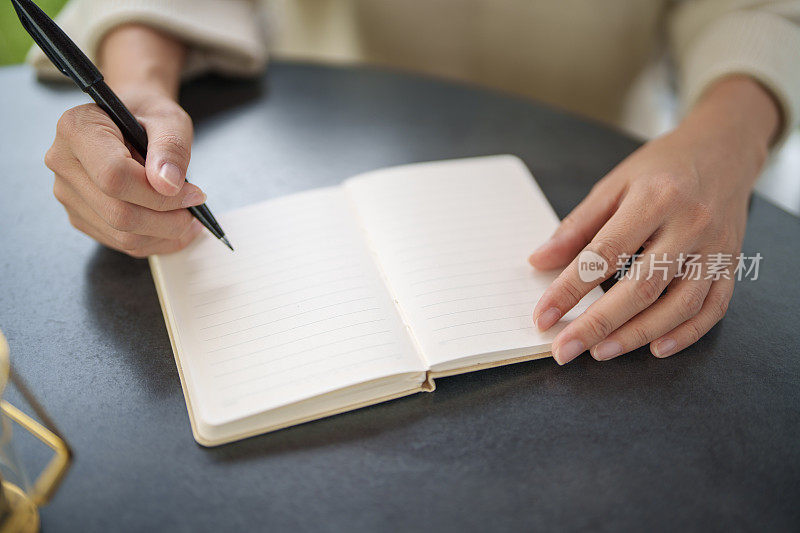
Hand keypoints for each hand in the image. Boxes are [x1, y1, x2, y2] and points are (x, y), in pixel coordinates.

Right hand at [45, 89, 203, 256]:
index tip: (193, 193)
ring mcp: (67, 193)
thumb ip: (171, 147)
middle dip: (167, 220)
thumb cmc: (148, 116)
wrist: (129, 121)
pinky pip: (120, 243)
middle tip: (196, 210)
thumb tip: (169, 184)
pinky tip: (172, 225)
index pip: (115, 176)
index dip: (159, 194)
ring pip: (121, 236)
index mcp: (77, 128)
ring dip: (164, 234)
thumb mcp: (169, 120)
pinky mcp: (80, 216)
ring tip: (189, 218)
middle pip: (118, 213)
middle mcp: (62, 162)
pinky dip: (154, 241)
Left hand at [529, 76, 779, 363]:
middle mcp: (690, 225)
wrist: (724, 149)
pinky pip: (713, 307)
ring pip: (680, 304)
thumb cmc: (661, 168)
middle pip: (642, 286)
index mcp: (654, 199)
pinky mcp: (733, 264)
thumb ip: (577, 226)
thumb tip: (539, 263)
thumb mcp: (613, 185)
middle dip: (598, 324)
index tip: (543, 316)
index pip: (604, 254)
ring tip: (601, 352)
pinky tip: (656, 349)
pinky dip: (686, 334)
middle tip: (565, 350)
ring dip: (638, 335)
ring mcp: (716, 248)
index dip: (569, 289)